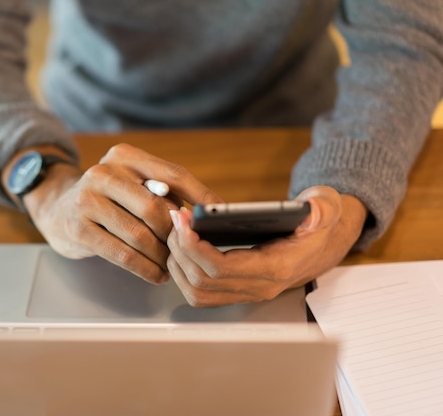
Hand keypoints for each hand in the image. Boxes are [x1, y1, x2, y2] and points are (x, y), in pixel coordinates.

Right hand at [23, 143, 221, 283]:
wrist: (57, 208)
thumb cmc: (109, 200)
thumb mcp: (132, 185)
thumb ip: (164, 193)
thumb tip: (207, 213)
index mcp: (125, 156)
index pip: (172, 174)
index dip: (200, 196)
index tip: (220, 215)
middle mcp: (103, 173)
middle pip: (155, 207)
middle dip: (176, 234)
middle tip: (189, 250)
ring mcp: (87, 200)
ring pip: (139, 234)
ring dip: (162, 256)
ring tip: (174, 266)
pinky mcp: (78, 228)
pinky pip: (121, 254)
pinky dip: (145, 268)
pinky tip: (156, 275)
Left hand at [166, 186, 367, 306]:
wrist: (322, 244)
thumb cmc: (318, 225)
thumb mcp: (326, 208)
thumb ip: (323, 208)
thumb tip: (312, 211)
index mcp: (276, 268)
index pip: (222, 268)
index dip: (195, 246)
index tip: (183, 220)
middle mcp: (259, 287)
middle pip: (202, 281)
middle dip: (180, 249)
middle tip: (175, 219)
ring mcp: (246, 293)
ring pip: (197, 292)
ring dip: (178, 263)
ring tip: (175, 232)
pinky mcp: (236, 291)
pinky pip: (201, 293)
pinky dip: (184, 272)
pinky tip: (181, 247)